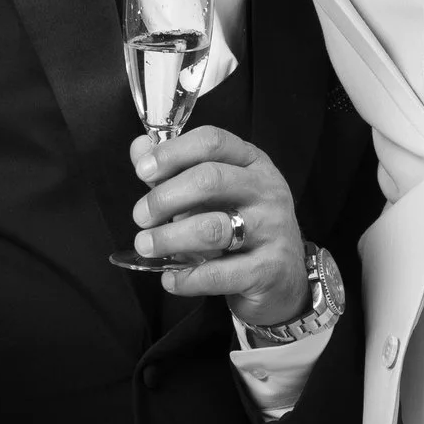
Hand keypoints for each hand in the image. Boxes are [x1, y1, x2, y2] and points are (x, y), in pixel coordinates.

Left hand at [129, 129, 308, 321]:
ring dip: (169, 238)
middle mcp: (267, 191)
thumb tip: (139, 148)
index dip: (172, 152)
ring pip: (213, 228)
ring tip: (146, 246)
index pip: (212, 142)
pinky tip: (170, 280)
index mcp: (252, 163)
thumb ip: (176, 172)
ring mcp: (273, 229)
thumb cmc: (243, 230)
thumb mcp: (213, 196)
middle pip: (210, 180)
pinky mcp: (269, 269)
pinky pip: (219, 273)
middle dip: (165, 198)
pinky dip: (187, 278)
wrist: (284, 281)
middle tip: (140, 217)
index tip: (143, 171)